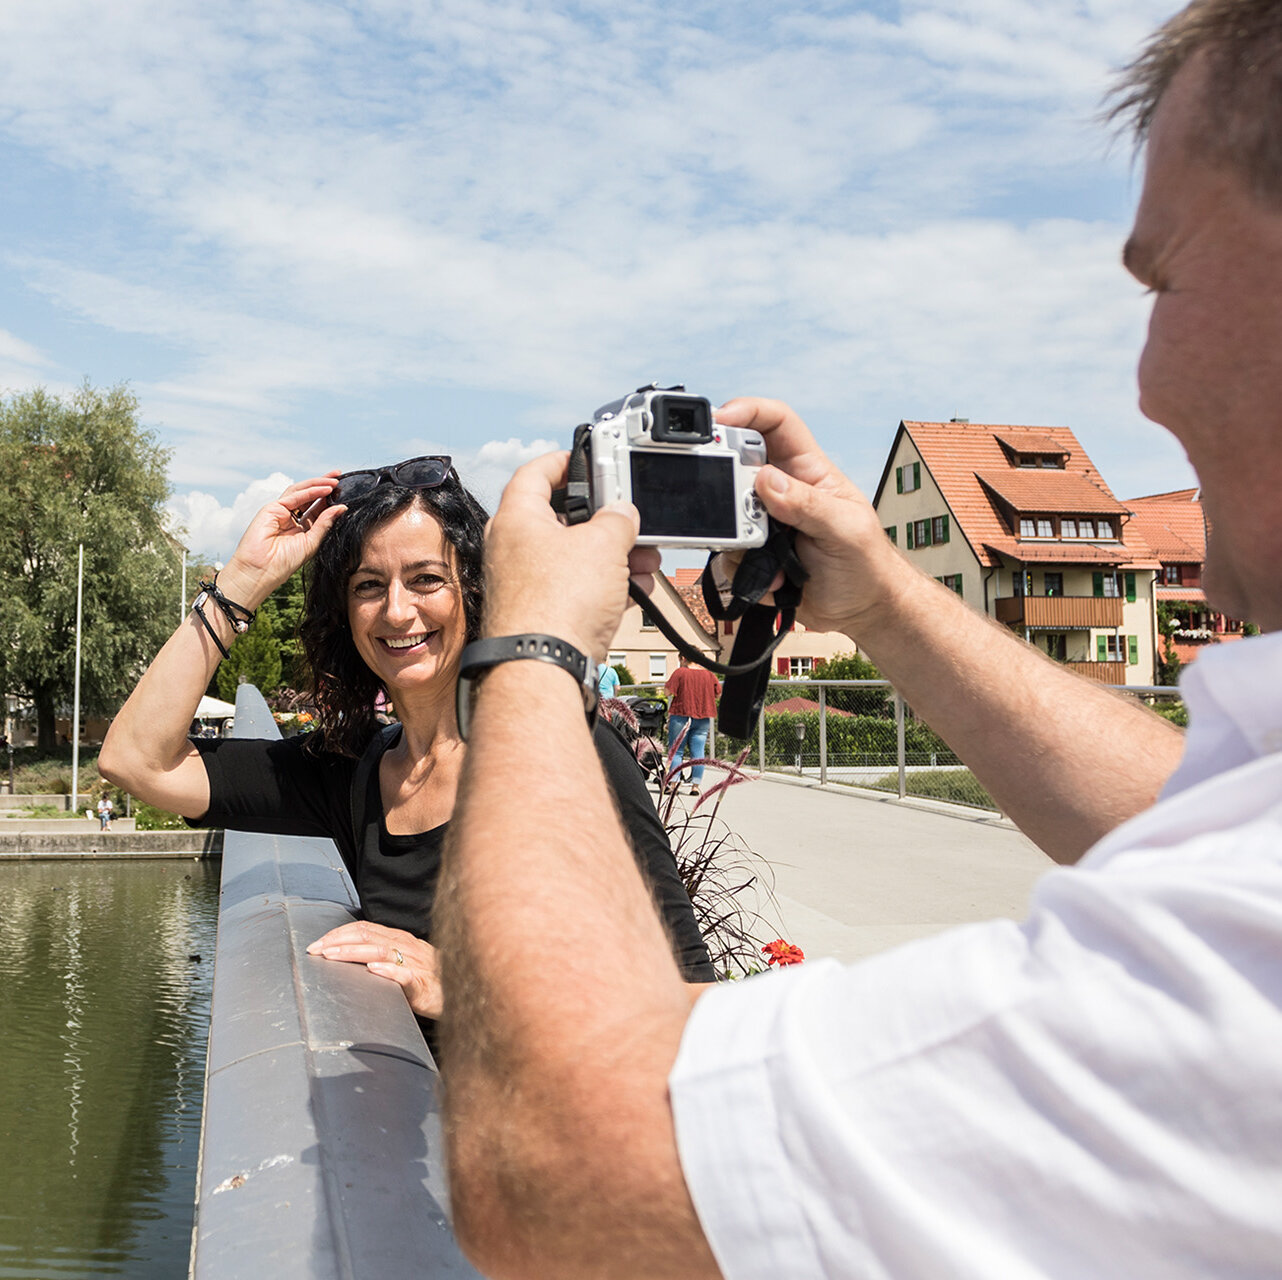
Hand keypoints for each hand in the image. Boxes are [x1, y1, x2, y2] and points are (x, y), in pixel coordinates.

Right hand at [215, 473, 346, 607]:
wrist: (262, 571)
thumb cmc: (284, 562)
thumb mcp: (312, 542)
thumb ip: (325, 523)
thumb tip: (342, 507)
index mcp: (302, 528)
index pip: (318, 508)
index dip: (330, 499)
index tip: (346, 492)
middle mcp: (291, 518)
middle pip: (309, 496)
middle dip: (325, 485)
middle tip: (340, 477)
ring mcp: (280, 512)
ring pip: (301, 492)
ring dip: (318, 484)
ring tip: (335, 481)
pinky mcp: (271, 508)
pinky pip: (294, 496)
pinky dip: (310, 491)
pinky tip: (325, 489)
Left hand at [307, 921, 442, 1018]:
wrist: (463, 993)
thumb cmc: (431, 980)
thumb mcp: (405, 963)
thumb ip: (384, 957)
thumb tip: (355, 958)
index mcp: (400, 941)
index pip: (365, 929)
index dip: (339, 933)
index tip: (318, 943)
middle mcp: (406, 947)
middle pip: (368, 936)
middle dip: (338, 941)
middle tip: (316, 949)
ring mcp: (416, 964)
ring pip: (381, 952)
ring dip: (354, 952)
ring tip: (332, 956)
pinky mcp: (423, 985)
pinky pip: (406, 975)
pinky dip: (389, 971)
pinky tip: (374, 970)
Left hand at [484, 452, 658, 660]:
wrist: (543, 668)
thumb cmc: (558, 604)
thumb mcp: (604, 544)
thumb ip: (618, 518)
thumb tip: (622, 514)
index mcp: (517, 518)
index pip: (536, 472)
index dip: (564, 460)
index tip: (586, 458)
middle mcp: (513, 549)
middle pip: (563, 518)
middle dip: (606, 521)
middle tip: (631, 519)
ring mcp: (524, 584)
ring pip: (574, 557)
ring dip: (613, 556)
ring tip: (645, 561)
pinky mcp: (539, 614)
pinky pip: (575, 589)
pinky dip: (604, 586)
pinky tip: (634, 591)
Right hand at [715, 398, 904, 635]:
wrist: (862, 609)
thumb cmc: (867, 563)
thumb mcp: (846, 529)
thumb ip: (809, 505)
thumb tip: (767, 481)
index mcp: (808, 470)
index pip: (776, 423)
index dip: (748, 411)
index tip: (722, 419)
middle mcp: (782, 491)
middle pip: (737, 468)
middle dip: (730, 489)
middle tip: (743, 514)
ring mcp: (764, 523)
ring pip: (726, 517)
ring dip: (741, 541)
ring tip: (773, 561)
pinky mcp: (754, 555)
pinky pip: (728, 556)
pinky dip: (745, 573)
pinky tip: (776, 582)